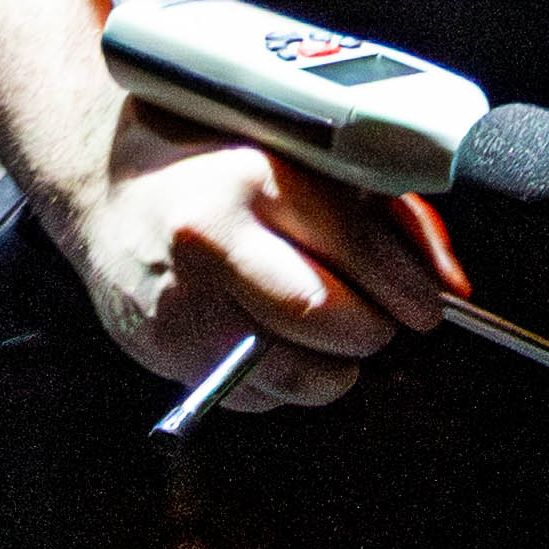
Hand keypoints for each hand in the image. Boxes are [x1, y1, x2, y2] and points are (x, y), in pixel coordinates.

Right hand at [52, 101, 451, 412]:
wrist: (100, 183)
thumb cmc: (206, 159)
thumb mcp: (293, 151)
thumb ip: (379, 206)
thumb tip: (448, 282)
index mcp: (248, 175)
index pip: (356, 246)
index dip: (408, 286)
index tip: (425, 304)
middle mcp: (209, 239)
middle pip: (329, 318)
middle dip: (372, 330)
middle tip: (376, 321)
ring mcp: (181, 302)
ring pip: (299, 374)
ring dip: (333, 367)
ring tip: (327, 334)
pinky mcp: (164, 352)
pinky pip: (256, 397)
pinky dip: (280, 380)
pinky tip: (267, 336)